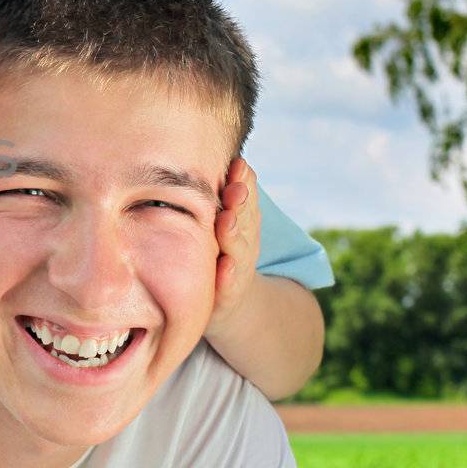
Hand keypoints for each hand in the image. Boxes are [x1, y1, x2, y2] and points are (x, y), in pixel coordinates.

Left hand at [207, 158, 261, 340]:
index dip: (244, 182)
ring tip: (227, 221)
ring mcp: (236, 271)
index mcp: (242, 224)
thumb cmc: (221, 255)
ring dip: (233, 235)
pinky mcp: (226, 296)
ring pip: (238, 250)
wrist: (233, 309)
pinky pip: (226, 286)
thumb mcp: (226, 226)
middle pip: (244, 220)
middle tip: (235, 188)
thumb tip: (226, 158)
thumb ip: (226, 198)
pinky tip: (224, 267)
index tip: (239, 163)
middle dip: (241, 204)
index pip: (245, 200)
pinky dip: (227, 276)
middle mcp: (243, 245)